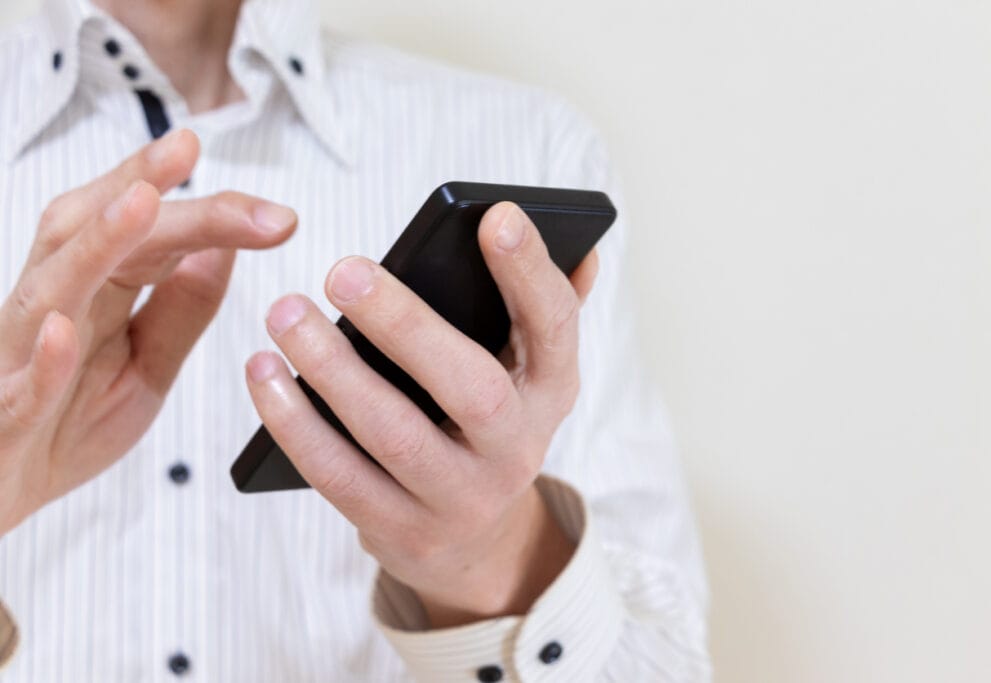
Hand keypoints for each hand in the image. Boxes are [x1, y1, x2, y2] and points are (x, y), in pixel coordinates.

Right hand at [0, 129, 295, 534]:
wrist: (1, 493)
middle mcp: (54, 309)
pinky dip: (39, 358)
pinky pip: (17, 386)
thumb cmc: (65, 423)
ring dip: (96, 243)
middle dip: (139, 184)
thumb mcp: (147, 365)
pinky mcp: (1, 412)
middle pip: (91, 232)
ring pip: (51, 287)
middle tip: (187, 149)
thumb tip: (227, 244)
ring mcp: (19, 357)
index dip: (204, 212)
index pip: (152, 236)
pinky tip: (62, 329)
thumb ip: (183, 307)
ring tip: (140, 203)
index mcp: (96, 295)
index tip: (269, 208)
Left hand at [246, 201, 597, 626]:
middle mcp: (517, 449)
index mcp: (549, 392)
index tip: (494, 214)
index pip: (555, 328)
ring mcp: (462, 498)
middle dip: (406, 327)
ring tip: (285, 314)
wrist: (472, 540)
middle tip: (341, 271)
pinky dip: (296, 426)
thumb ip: (546, 313)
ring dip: (332, 372)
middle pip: (472, 389)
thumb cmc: (487, 427)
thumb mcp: (528, 375)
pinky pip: (341, 478)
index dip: (529, 273)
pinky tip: (263, 376)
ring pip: (396, 435)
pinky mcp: (405, 531)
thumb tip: (585, 251)